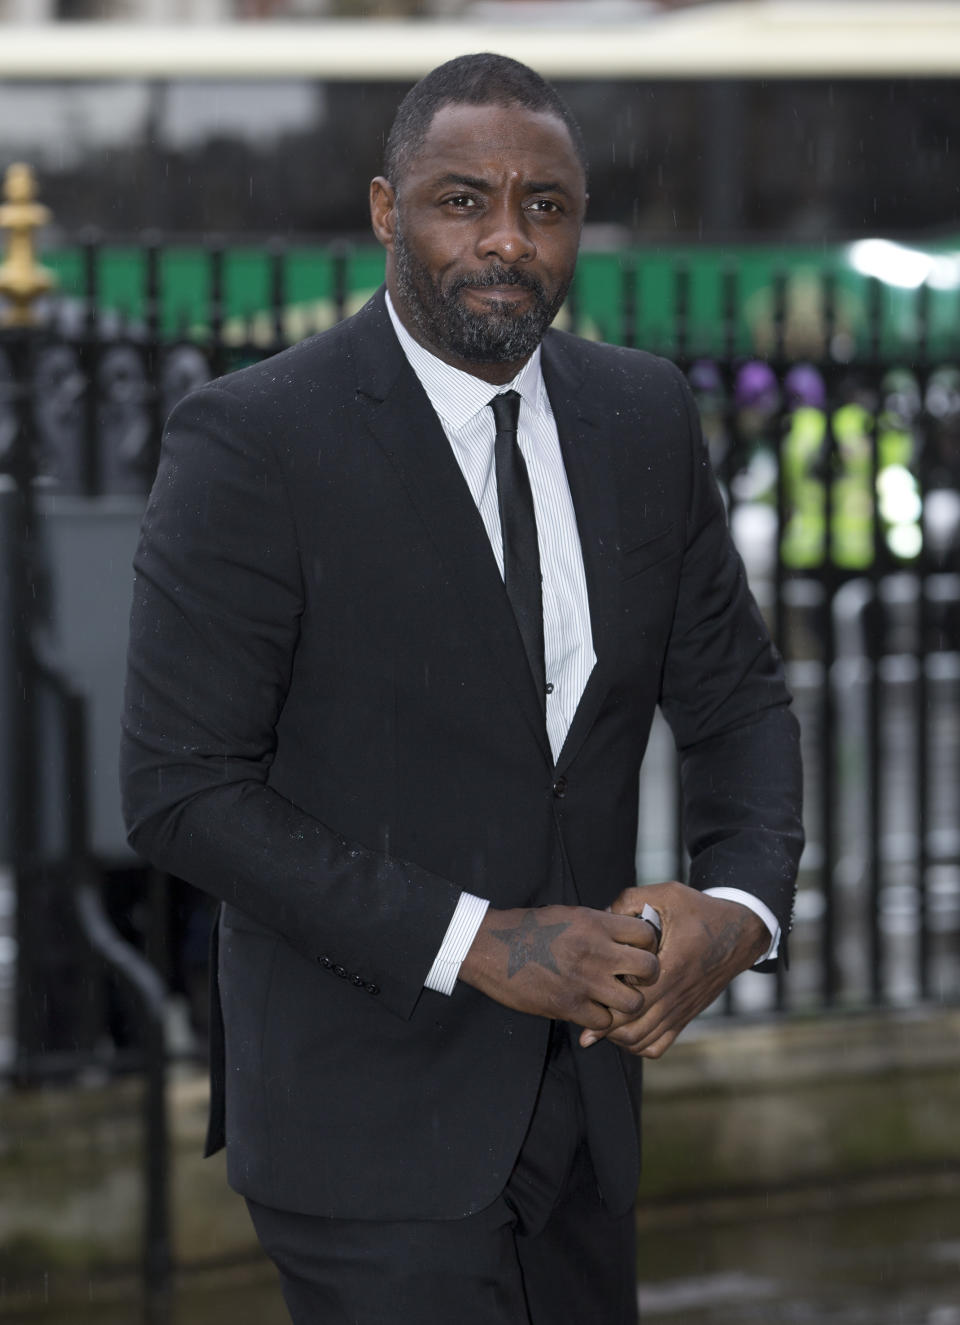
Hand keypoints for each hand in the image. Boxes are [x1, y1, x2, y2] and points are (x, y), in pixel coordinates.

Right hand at [459, 904, 659, 1033]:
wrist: (489, 948)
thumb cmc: (526, 928)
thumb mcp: (567, 915)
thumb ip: (598, 926)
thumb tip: (623, 936)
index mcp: (595, 923)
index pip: (646, 934)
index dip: (648, 945)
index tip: (638, 951)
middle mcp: (595, 951)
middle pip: (649, 969)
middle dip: (647, 977)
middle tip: (633, 980)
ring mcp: (584, 981)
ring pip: (632, 1002)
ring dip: (626, 1003)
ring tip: (612, 999)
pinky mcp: (568, 1006)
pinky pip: (604, 1022)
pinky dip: (600, 1020)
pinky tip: (589, 1010)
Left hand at [578, 882, 768, 1057]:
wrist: (740, 933)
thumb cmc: (701, 912)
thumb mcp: (668, 894)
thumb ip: (631, 900)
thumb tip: (602, 913)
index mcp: (671, 966)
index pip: (632, 999)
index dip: (605, 1002)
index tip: (586, 995)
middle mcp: (676, 994)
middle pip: (632, 1027)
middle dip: (604, 1025)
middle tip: (586, 1009)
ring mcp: (681, 1009)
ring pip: (642, 1041)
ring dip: (617, 1036)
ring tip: (601, 1019)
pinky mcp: (685, 1016)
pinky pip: (658, 1046)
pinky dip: (637, 1044)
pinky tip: (625, 1027)